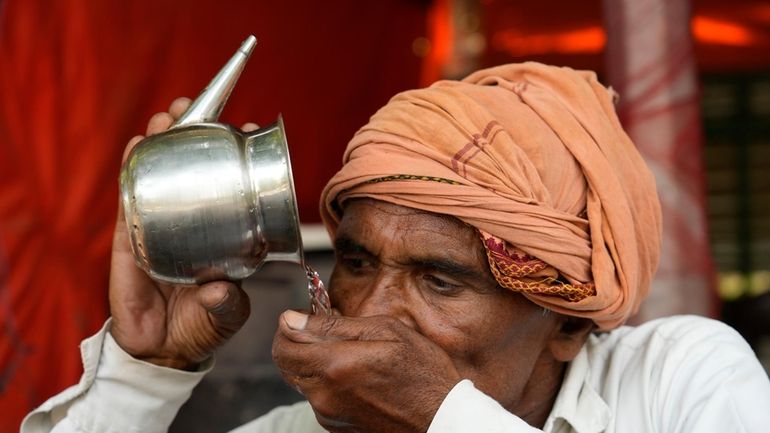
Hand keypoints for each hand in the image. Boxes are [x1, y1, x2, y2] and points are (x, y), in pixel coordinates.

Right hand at [109, 98, 258, 368]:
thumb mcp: (225, 312)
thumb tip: (218, 289)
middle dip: (190, 135)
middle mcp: (191, 223)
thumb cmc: (201, 325)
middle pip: (190, 170)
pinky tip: (138, 144)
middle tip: (193, 109)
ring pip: (160, 175)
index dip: (232, 156)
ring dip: (161, 142)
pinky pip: (131, 198)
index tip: (243, 127)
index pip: (228, 187)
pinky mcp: (130, 237)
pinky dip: (133, 170)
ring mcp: (159, 226)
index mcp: (220, 235)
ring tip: (167, 116)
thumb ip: (225, 303)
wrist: (162, 350)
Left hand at [272, 311, 461, 432]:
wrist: (441, 419)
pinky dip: (328, 382)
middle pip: (286, 363)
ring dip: (315, 363)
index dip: (289, 325)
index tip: (304, 317)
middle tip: (324, 332)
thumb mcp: (386, 331)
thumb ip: (334, 325)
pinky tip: (357, 376)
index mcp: (335, 365)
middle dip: (298, 343)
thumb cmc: (422, 372)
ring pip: (303, 380)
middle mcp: (325, 394)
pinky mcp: (336, 426)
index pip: (282, 344)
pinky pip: (319, 397)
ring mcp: (329, 414)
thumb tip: (293, 319)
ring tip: (350, 354)